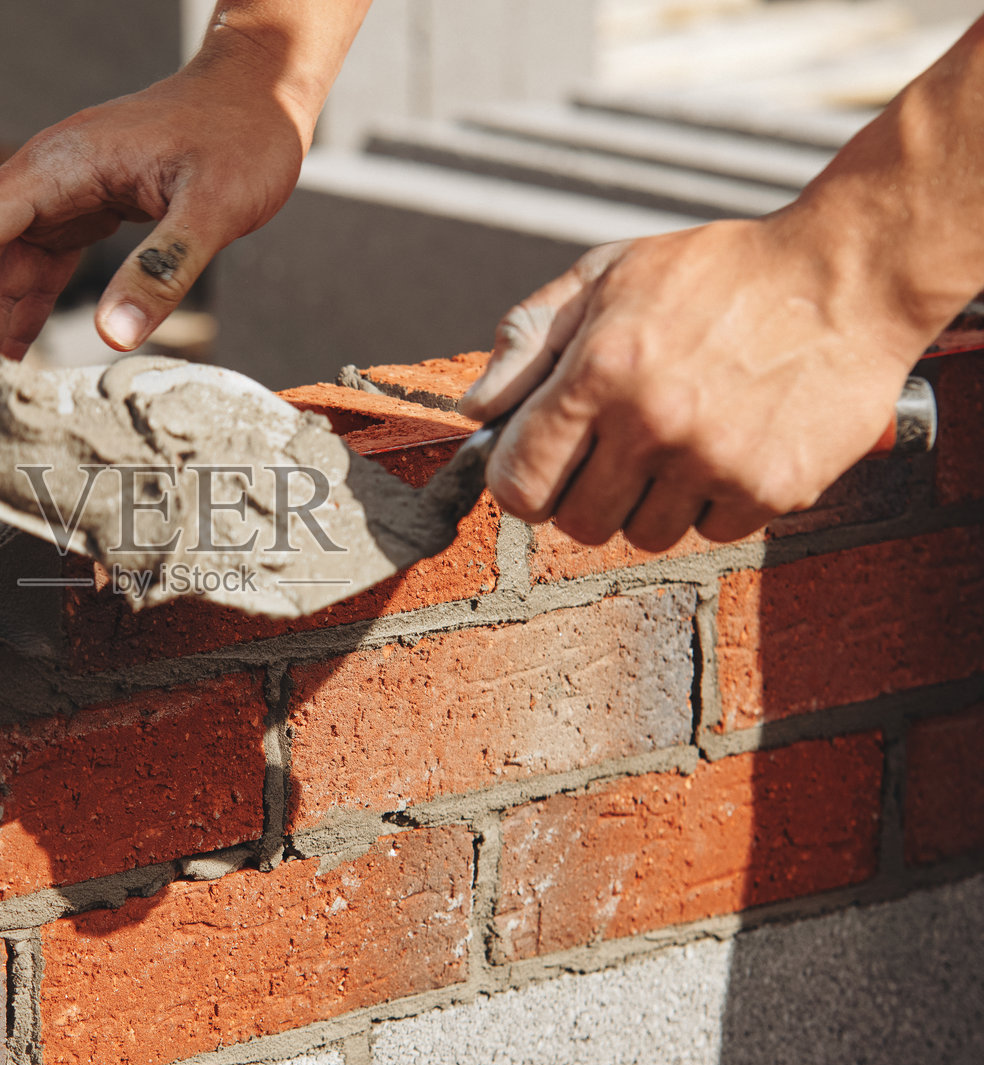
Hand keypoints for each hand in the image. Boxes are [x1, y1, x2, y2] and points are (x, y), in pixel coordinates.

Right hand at [0, 67, 306, 359]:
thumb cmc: (241, 135)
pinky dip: (19, 315)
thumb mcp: (215, 204)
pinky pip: (34, 271)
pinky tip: (10, 361)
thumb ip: (164, 267)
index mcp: (58, 168)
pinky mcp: (83, 216)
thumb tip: (114, 336)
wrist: (261, 93)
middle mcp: (45, 182)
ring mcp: (61, 198)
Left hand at [458, 216, 931, 550]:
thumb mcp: (607, 275)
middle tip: (617, 454)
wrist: (847, 275)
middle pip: (580, 524)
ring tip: (679, 442)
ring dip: (652, 502)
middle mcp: (652, 423)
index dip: (524, 483)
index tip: (544, 466)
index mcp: (599, 372)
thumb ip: (528, 338)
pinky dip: (715, 502)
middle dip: (587, 497)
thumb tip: (475, 408)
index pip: (520, 485)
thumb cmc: (716, 272)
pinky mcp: (774, 487)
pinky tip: (730, 447)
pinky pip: (713, 531)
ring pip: (646, 535)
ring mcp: (715, 461)